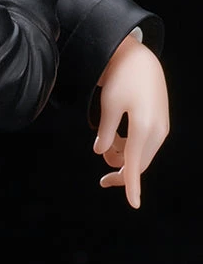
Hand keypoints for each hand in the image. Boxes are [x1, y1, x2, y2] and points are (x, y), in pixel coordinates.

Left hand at [94, 34, 169, 207]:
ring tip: (106, 144)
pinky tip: (117, 138)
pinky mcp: (160, 123)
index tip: (133, 204)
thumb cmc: (121, 79)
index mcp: (143, 128)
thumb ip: (105, 132)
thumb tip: (101, 153)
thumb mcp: (108, 105)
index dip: (131, 185)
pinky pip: (145, 145)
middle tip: (103, 176)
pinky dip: (130, 147)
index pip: (135, 165)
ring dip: (124, 157)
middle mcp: (157, 131)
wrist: (140, 60)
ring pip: (141, 155)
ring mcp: (161, 128)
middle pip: (139, 164)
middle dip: (121, 171)